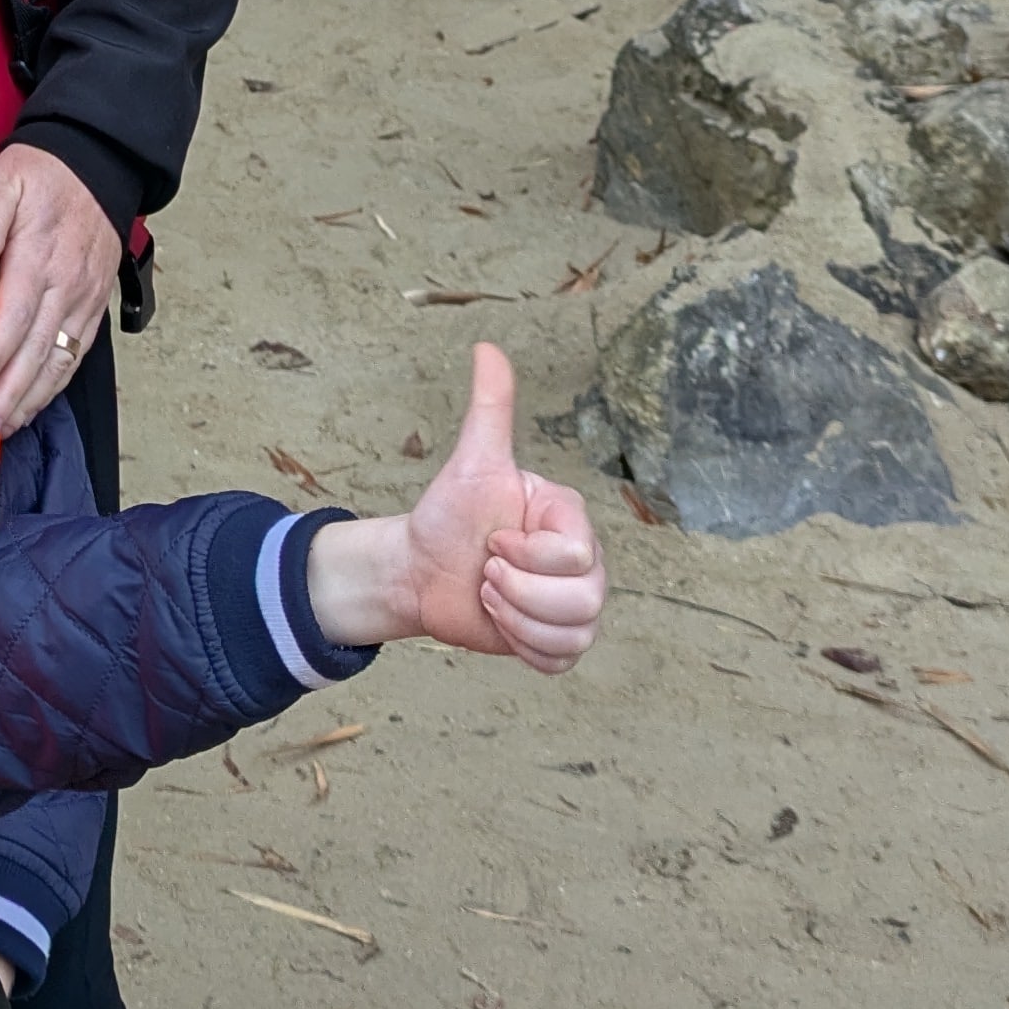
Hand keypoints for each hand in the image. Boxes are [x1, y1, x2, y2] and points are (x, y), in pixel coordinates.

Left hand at [0, 143, 125, 442]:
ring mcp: (84, 300)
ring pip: (59, 360)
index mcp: (40, 257)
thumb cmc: (43, 176)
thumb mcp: (8, 179)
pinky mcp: (94, 307)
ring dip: (31, 399)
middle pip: (37, 350)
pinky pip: (76, 354)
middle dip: (10, 394)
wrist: (97, 166)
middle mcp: (67, 286)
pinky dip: (54, 385)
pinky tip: (32, 405)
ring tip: (3, 429)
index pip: (14, 316)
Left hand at [308, 345, 604, 673]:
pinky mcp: (559, 641)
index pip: (575, 554)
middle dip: (517, 592)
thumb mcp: (471, 462)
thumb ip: (490, 409)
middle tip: (486, 572)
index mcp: (570, 518)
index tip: (492, 539)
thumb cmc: (449, 516)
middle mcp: (586, 562)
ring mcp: (576, 604)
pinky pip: (562, 661)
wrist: (423, 569)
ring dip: (516, 620)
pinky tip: (501, 625)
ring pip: (575, 633)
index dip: (524, 555)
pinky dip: (525, 648)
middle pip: (583, 600)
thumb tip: (488, 347)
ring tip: (489, 595)